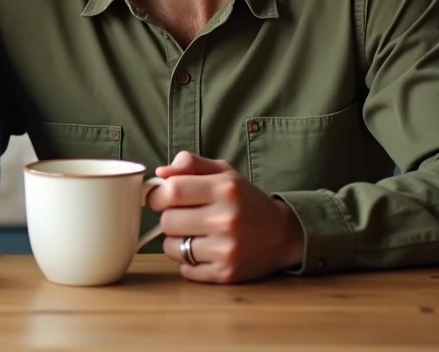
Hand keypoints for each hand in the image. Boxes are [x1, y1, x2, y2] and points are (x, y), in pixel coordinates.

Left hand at [147, 152, 304, 283]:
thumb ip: (190, 164)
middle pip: (167, 221)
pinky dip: (188, 261)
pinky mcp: (226, 274)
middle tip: (183, 216)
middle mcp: (227, 219)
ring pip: (171, 247)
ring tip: (195, 234)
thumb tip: (160, 173)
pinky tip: (205, 251)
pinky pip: (185, 269)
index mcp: (225, 189)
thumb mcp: (224, 173)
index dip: (157, 195)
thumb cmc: (244, 199)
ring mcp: (227, 250)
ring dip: (176, 241)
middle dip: (169, 218)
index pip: (172, 191)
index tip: (160, 197)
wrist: (282, 234)